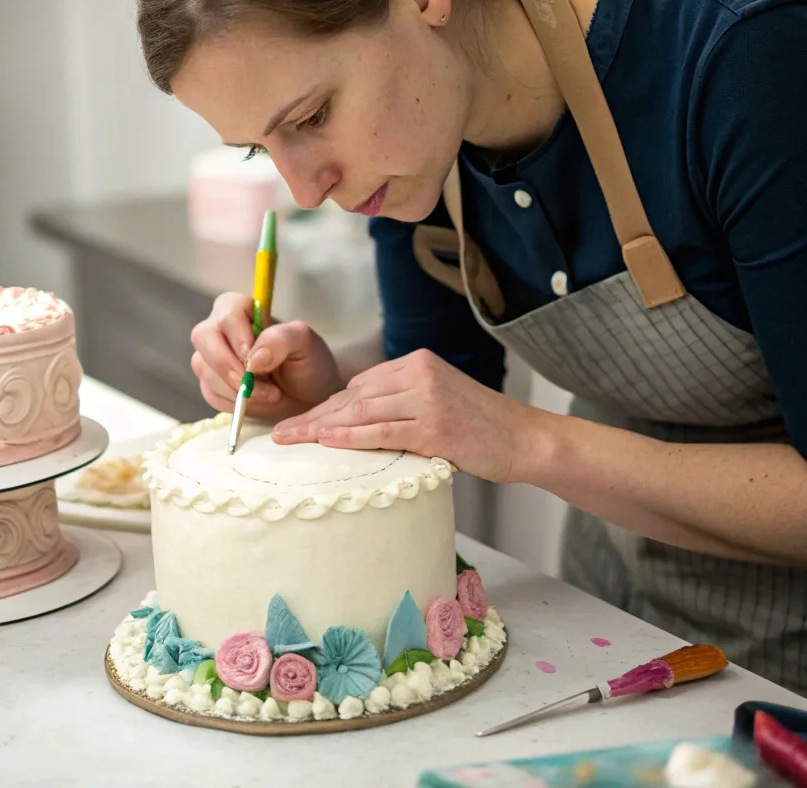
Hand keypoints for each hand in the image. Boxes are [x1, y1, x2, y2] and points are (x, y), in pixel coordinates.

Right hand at [190, 292, 344, 422]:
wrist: (307, 394)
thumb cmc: (306, 362)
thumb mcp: (305, 344)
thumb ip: (281, 339)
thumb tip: (254, 358)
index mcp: (240, 309)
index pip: (226, 314)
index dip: (238, 338)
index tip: (257, 361)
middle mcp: (220, 329)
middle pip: (203, 337)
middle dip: (229, 366)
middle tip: (255, 384)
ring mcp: (211, 357)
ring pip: (205, 369)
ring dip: (237, 388)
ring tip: (270, 394)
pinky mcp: (211, 383)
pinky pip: (210, 393)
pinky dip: (234, 402)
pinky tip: (257, 400)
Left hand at [271, 348, 545, 483]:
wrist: (524, 438)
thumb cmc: (479, 427)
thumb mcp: (437, 400)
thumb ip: (400, 403)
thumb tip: (356, 419)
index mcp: (415, 363)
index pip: (359, 385)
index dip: (327, 407)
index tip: (301, 423)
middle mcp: (418, 373)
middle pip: (353, 396)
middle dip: (314, 417)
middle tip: (282, 433)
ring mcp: (427, 397)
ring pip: (362, 412)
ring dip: (322, 428)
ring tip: (291, 440)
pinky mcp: (435, 425)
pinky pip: (384, 430)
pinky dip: (352, 437)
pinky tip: (327, 442)